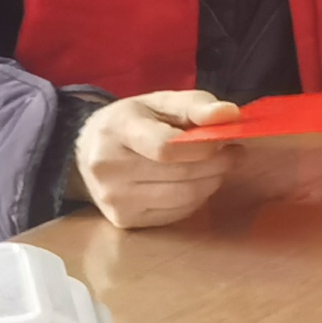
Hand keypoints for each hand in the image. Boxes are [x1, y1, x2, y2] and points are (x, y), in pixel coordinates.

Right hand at [75, 90, 235, 230]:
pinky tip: (196, 183)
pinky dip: (196, 199)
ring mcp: (114, 199)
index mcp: (117, 129)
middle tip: (234, 154)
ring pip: (182, 197)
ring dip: (211, 182)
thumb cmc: (132, 122)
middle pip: (180, 174)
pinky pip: (175, 213)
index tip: (226, 140)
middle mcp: (109, 168)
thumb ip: (195, 105)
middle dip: (217, 164)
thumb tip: (230, 114)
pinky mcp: (124, 220)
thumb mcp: (159, 102)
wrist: (86, 152)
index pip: (165, 147)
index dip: (203, 147)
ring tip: (219, 167)